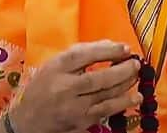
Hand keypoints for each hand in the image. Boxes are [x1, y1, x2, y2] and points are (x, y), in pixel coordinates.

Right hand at [9, 40, 141, 132]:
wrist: (28, 120)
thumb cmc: (44, 86)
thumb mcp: (54, 64)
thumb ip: (79, 53)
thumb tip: (111, 45)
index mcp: (56, 68)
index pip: (83, 55)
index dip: (106, 50)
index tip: (124, 48)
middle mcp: (64, 87)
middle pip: (97, 78)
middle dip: (121, 70)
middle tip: (135, 63)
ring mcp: (73, 106)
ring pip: (105, 95)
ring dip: (125, 84)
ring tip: (137, 76)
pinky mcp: (81, 121)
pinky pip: (106, 110)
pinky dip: (123, 102)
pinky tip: (135, 96)